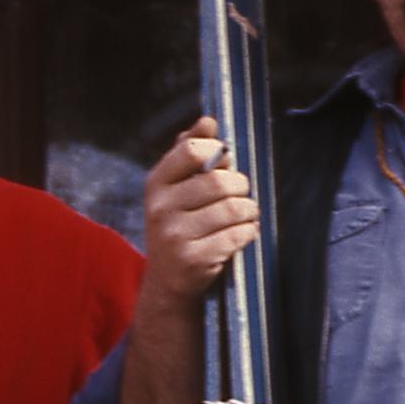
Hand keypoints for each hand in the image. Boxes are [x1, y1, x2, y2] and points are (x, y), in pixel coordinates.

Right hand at [135, 118, 256, 321]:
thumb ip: (189, 152)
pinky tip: (240, 234)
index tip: (223, 163)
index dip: (217, 152)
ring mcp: (175, 236)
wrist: (167, 282)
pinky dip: (248, 232)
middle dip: (239, 185)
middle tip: (239, 193)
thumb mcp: (174, 188)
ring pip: (234, 208)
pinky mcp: (194, 260)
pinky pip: (238, 235)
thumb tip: (207, 121)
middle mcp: (160, 208)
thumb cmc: (179, 225)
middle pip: (220, 181)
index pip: (193, 151)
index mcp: (156, 184)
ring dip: (248, 210)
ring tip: (243, 214)